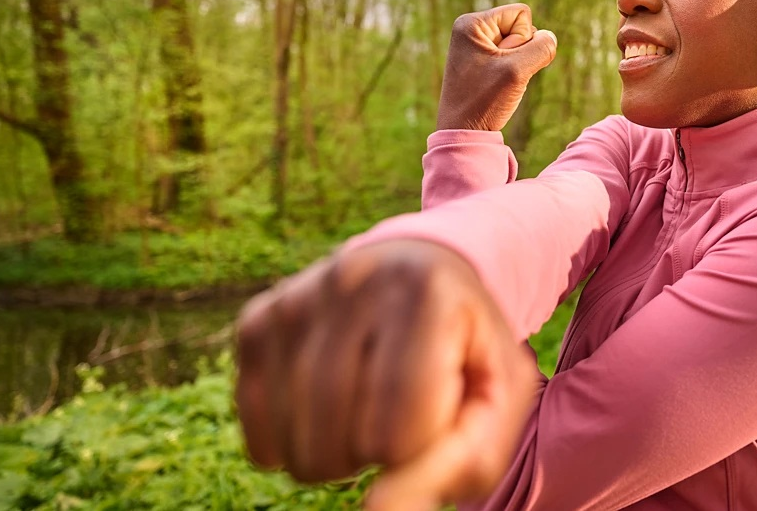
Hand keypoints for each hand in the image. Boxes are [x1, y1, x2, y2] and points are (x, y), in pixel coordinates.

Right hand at [234, 239, 536, 507]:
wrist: (422, 270)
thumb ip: (462, 461)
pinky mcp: (258, 321)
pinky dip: (291, 444)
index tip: (438, 412)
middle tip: (401, 415)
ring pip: (297, 444)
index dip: (420, 448)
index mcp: (427, 293)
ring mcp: (297, 299)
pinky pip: (256, 429)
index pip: (400, 430)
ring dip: (336, 456)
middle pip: (343, 441)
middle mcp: (354, 281)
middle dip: (377, 454)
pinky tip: (326, 414)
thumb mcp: (500, 397)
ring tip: (367, 414)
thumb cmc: (466, 349)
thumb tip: (377, 510)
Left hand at [436, 3, 557, 131]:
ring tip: (497, 83)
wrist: (463, 132)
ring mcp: (476, 46)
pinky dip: (513, 72)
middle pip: (521, 27)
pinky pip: (513, 58)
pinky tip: (497, 86)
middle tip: (498, 75)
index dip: (523, 39)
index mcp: (472, 23)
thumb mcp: (517, 71)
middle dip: (520, 52)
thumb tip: (549, 37)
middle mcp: (472, 30)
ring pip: (520, 44)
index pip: (521, 13)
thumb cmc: (483, 101)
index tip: (502, 62)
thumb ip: (541, 48)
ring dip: (518, 65)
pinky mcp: (482, 61)